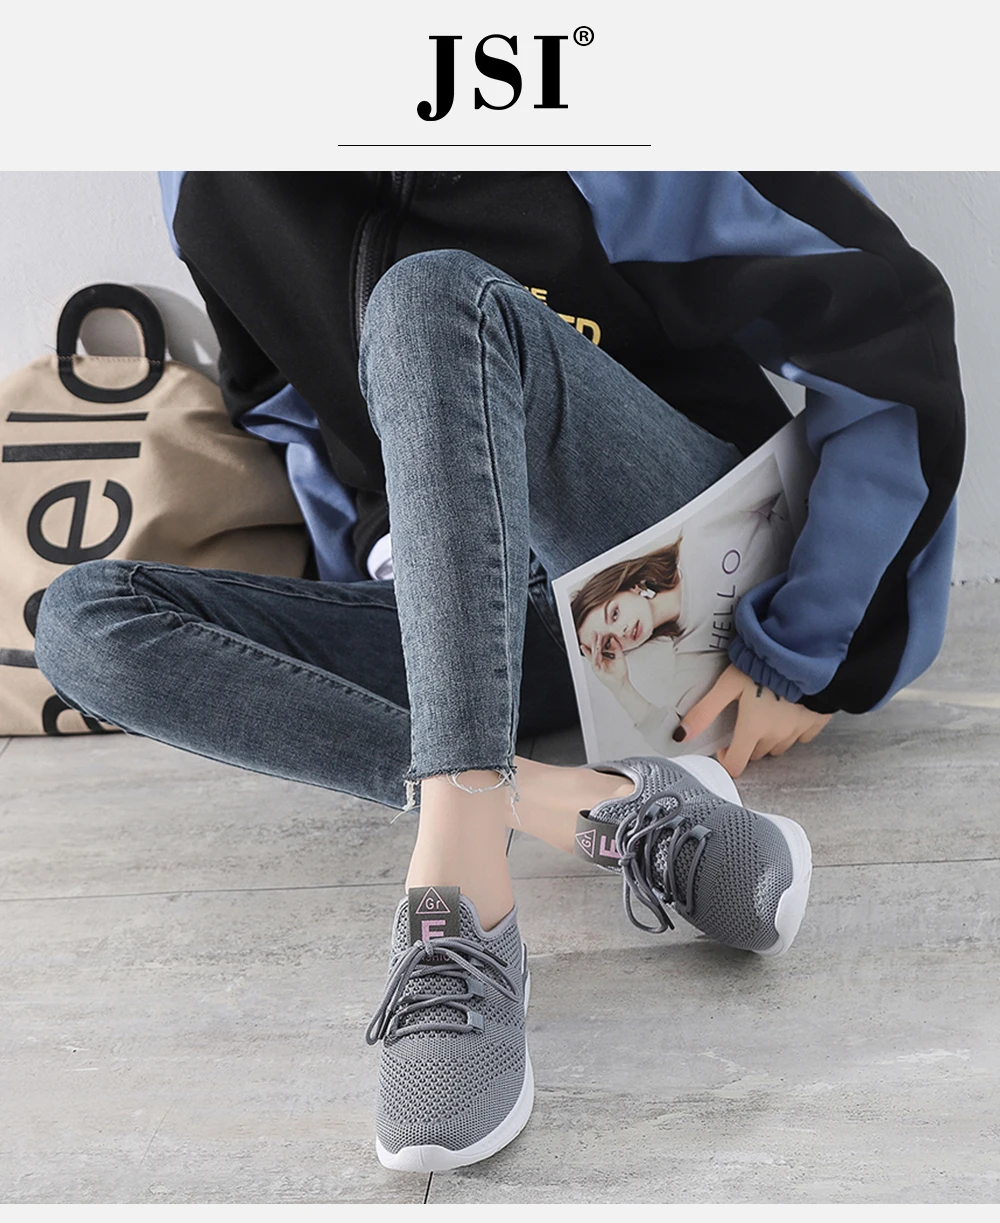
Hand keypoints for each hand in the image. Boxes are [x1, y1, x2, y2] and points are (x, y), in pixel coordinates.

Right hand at [585, 631, 629, 696]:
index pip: (598, 649)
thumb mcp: (620, 657)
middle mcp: (599, 662)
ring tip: (596, 638)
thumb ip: (617, 648)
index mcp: (603, 659)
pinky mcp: (597, 671)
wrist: (622, 683)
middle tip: (594, 632)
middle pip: (595, 650)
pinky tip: (596, 650)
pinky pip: (595, 661)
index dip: (596, 641)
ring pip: (594, 654)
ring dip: (595, 646)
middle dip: (594, 641)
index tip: (596, 634)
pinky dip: (595, 656)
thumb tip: (613, 639)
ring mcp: (597, 666)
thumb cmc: (621, 673)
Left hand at [678, 663, 831, 778]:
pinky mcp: (816, 722)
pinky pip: (802, 736)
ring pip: (778, 747)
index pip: (737, 764)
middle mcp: (776, 736)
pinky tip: (788, 712)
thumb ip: (704, 711)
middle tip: (743, 720)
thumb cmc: (764, 666)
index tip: (724, 746)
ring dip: (768, 738)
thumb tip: (680, 735)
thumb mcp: (727, 685)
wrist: (803, 652)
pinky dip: (793, 730)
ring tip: (765, 713)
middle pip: (756, 754)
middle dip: (746, 743)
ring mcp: (798, 731)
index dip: (727, 758)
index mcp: (753, 730)